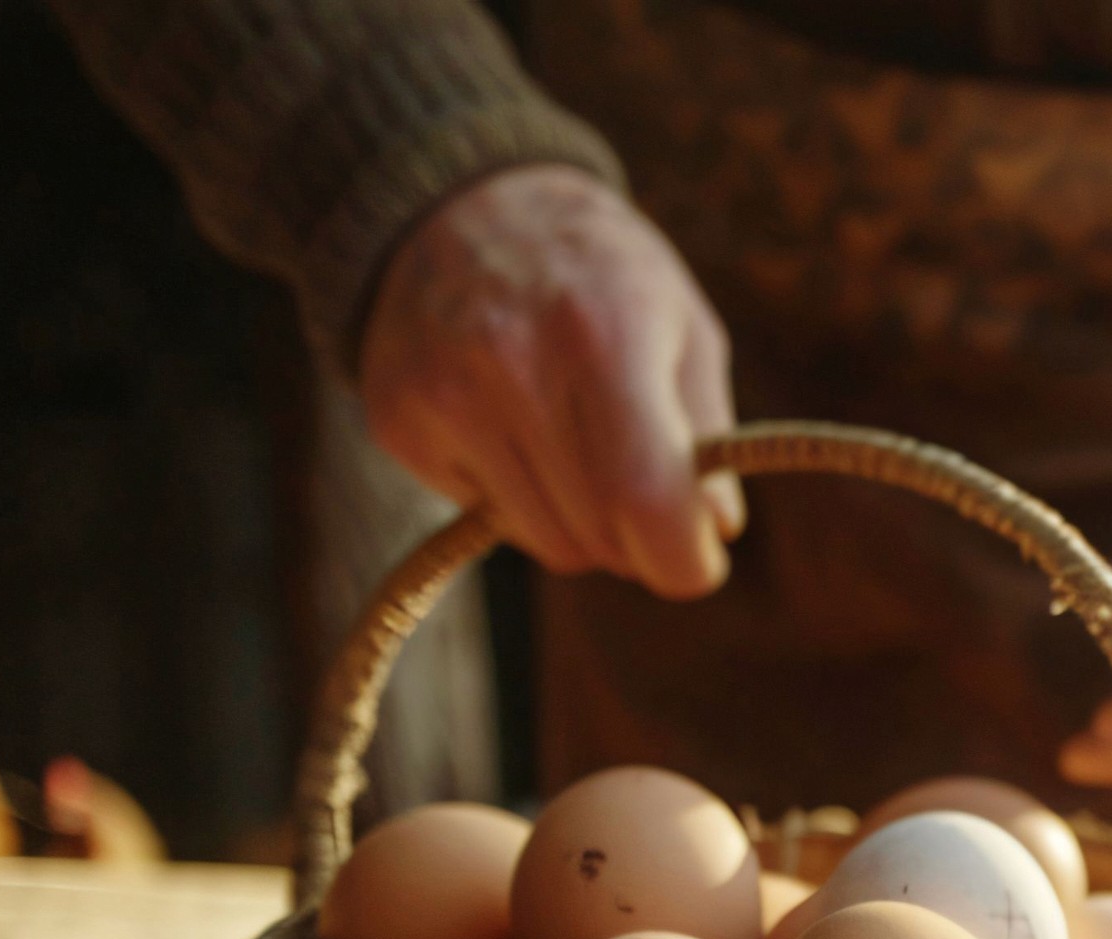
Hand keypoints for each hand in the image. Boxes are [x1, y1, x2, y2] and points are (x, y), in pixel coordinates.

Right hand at [360, 165, 741, 598]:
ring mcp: (443, 396)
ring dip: (580, 524)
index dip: (683, 558)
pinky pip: (483, 516)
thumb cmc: (602, 275)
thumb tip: (713, 531)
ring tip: (578, 448)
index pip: (645, 497)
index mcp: (603, 337)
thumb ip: (710, 433)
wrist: (462, 205)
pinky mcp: (398, 420)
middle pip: (598, 536)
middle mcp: (512, 367)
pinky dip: (516, 498)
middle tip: (642, 488)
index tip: (698, 559)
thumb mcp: (683, 325)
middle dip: (637, 537)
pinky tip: (515, 428)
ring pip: (544, 542)